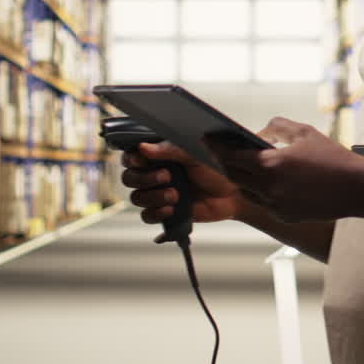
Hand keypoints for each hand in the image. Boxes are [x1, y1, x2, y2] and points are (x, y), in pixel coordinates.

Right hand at [121, 141, 242, 225]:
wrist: (233, 193)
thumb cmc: (216, 168)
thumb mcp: (195, 154)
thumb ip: (169, 150)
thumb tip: (143, 147)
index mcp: (159, 156)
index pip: (131, 156)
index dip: (132, 159)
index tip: (142, 160)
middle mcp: (154, 173)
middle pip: (129, 178)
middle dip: (144, 178)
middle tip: (167, 176)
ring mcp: (159, 193)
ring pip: (137, 197)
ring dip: (153, 197)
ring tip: (175, 195)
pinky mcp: (165, 211)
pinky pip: (147, 216)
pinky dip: (156, 213)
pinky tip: (171, 209)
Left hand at [205, 117, 363, 222]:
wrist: (357, 189)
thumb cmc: (332, 157)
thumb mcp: (304, 132)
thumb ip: (276, 127)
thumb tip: (257, 134)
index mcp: (271, 164)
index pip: (232, 155)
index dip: (217, 147)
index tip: (206, 139)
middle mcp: (269, 188)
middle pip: (233, 176)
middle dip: (225, 163)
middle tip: (219, 152)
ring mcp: (276, 206)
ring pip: (247, 192)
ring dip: (241, 179)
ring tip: (240, 167)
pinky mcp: (285, 217)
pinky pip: (264, 204)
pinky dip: (261, 192)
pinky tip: (266, 182)